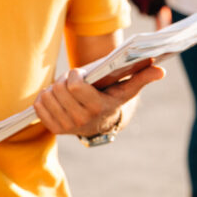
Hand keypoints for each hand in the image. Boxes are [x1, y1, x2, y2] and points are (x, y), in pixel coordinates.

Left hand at [33, 64, 164, 136]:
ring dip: (53, 88)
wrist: (101, 123)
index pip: (74, 86)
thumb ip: (141, 78)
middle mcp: (81, 120)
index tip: (79, 73)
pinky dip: (44, 97)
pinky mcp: (54, 129)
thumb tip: (159, 69)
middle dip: (64, 80)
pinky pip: (38, 106)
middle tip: (72, 82)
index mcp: (97, 108)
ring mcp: (67, 126)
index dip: (74, 75)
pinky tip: (56, 98)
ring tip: (65, 91)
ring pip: (47, 96)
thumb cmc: (111, 98)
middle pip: (59, 89)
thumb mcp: (125, 89)